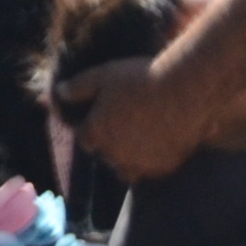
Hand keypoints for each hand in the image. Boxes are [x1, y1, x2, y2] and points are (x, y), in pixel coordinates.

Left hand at [68, 53, 245, 182]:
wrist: (187, 91)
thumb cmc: (142, 79)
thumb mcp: (104, 75)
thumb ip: (78, 86)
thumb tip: (58, 93)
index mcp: (95, 133)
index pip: (85, 137)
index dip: (93, 126)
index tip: (103, 116)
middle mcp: (113, 154)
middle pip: (106, 155)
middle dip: (112, 143)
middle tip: (127, 124)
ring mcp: (139, 163)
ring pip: (127, 169)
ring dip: (129, 158)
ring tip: (142, 141)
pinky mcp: (164, 167)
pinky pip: (153, 170)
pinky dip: (153, 161)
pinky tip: (162, 144)